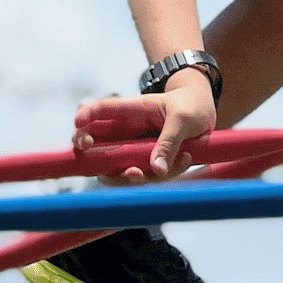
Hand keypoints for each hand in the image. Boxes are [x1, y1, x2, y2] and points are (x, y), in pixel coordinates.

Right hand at [72, 69, 215, 179]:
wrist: (205, 112)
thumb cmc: (191, 106)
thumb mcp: (182, 119)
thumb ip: (168, 142)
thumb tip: (156, 169)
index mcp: (132, 110)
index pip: (101, 110)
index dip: (85, 116)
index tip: (77, 124)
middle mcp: (127, 131)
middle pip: (96, 143)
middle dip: (92, 158)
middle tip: (102, 169)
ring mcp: (134, 148)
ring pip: (118, 168)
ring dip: (129, 176)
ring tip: (152, 173)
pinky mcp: (147, 161)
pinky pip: (145, 176)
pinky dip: (160, 176)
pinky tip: (185, 160)